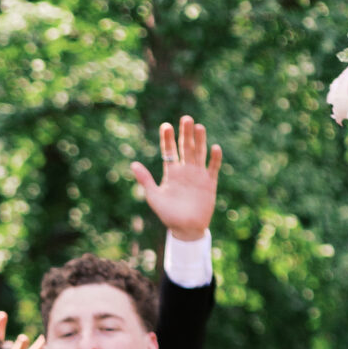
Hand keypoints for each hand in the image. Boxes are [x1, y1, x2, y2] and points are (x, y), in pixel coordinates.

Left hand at [130, 115, 221, 242]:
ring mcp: (198, 175)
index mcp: (172, 172)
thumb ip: (145, 180)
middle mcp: (185, 170)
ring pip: (199, 153)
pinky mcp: (209, 183)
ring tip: (198, 127)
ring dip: (200, 140)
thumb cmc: (168, 215)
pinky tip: (214, 148)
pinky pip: (213, 168)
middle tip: (186, 118)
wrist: (185, 229)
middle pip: (186, 147)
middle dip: (185, 133)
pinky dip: (214, 158)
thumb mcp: (154, 197)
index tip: (166, 126)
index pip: (169, 151)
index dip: (167, 139)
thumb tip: (133, 164)